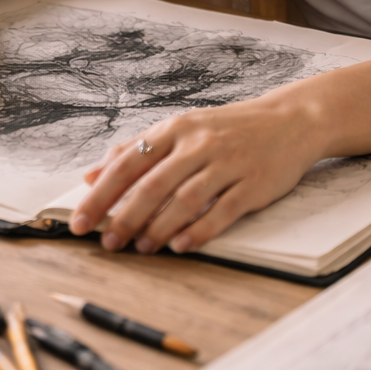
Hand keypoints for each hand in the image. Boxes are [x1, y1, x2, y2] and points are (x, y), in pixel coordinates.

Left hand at [69, 95, 321, 254]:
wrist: (290, 121)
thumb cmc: (227, 129)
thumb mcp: (180, 129)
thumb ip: (136, 150)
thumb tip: (91, 174)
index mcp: (175, 128)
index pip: (128, 163)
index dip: (101, 194)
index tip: (80, 220)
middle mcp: (199, 143)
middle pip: (152, 185)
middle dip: (125, 217)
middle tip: (108, 242)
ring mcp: (228, 163)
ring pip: (184, 200)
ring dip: (158, 228)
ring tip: (141, 248)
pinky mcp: (253, 184)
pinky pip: (221, 211)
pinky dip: (198, 231)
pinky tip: (180, 246)